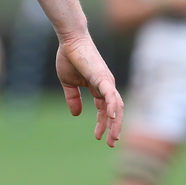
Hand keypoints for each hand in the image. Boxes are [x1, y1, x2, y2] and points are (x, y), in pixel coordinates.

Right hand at [55, 33, 123, 147]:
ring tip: (113, 137)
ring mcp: (106, 81)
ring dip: (115, 123)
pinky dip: (113, 107)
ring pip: (116, 106)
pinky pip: (110, 95)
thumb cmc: (70, 57)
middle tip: (111, 143)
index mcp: (99, 87)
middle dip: (113, 128)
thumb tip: (76, 114)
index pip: (105, 109)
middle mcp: (107, 85)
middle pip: (115, 110)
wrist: (69, 40)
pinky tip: (111, 118)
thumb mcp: (69, 83)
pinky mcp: (102, 77)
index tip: (98, 137)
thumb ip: (73, 98)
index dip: (103, 123)